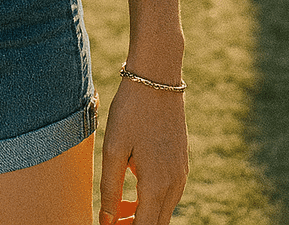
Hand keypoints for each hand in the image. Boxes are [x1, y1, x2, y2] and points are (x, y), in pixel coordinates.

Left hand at [98, 78, 188, 224]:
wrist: (157, 78)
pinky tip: (133, 187)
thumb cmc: (131, 111)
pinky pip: (169, 193)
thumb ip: (110, 188)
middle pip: (157, 223)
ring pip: (164, 210)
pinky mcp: (181, 162)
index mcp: (157, 184)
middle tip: (112, 220)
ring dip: (143, 214)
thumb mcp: (113, 148)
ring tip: (118, 206)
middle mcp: (175, 183)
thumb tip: (107, 220)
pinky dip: (152, 199)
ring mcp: (181, 173)